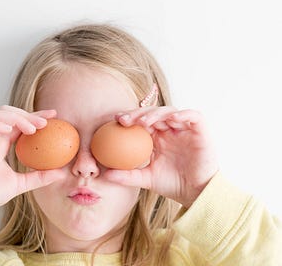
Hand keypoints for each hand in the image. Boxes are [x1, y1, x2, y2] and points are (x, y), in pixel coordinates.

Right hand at [0, 105, 63, 227]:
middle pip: (11, 113)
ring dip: (16, 117)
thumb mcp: (22, 183)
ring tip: (32, 129)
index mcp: (3, 144)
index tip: (54, 116)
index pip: (21, 123)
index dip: (36, 116)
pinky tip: (10, 128)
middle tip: (46, 122)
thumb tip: (62, 173)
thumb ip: (40, 176)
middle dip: (29, 114)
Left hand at [104, 106, 218, 207]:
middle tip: (125, 120)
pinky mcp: (200, 130)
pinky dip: (184, 115)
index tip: (116, 120)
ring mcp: (184, 129)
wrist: (196, 193)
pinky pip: (193, 116)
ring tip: (144, 122)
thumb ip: (127, 176)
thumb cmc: (172, 184)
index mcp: (157, 138)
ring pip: (170, 112)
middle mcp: (170, 130)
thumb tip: (105, 175)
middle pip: (153, 113)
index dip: (130, 117)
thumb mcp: (146, 179)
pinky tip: (172, 119)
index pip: (142, 121)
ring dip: (156, 114)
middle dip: (138, 113)